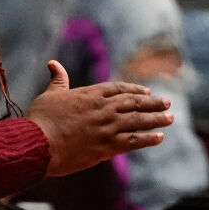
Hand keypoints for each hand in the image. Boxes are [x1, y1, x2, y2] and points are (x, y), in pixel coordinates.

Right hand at [28, 60, 172, 176]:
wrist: (38, 143)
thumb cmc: (41, 120)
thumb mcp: (50, 95)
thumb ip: (58, 80)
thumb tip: (53, 63)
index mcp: (90, 94)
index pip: (119, 89)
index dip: (134, 90)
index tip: (146, 91)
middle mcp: (103, 108)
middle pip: (134, 102)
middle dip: (152, 103)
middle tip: (167, 103)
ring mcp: (107, 127)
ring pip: (138, 120)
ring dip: (156, 119)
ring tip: (170, 118)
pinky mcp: (106, 146)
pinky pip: (133, 141)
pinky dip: (147, 139)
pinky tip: (159, 137)